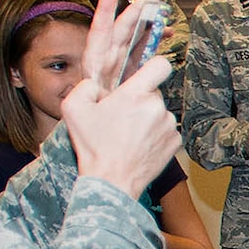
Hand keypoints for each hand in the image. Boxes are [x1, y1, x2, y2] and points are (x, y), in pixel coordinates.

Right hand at [66, 0, 180, 199]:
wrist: (112, 183)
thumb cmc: (93, 147)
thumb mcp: (73, 109)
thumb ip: (85, 86)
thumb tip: (97, 83)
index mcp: (134, 94)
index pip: (160, 65)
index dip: (154, 66)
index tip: (146, 74)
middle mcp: (156, 107)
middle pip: (154, 92)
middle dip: (141, 100)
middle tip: (123, 116)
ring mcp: (169, 126)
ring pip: (161, 112)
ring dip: (149, 119)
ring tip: (130, 135)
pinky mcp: (175, 143)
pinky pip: (167, 130)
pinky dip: (157, 135)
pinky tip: (140, 145)